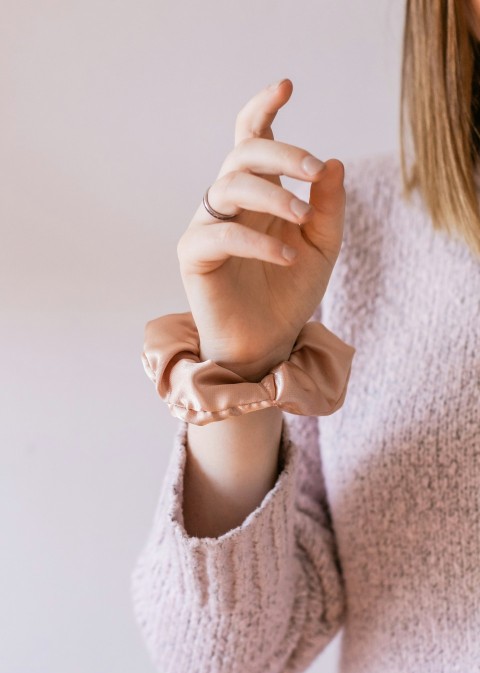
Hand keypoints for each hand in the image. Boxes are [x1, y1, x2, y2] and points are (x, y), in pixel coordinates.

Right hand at [176, 78, 345, 381]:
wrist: (268, 341)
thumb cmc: (289, 293)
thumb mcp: (322, 247)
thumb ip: (327, 208)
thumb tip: (334, 164)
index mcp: (258, 195)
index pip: (252, 140)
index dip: (263, 109)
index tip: (287, 86)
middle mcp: (229, 203)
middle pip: (243, 153)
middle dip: (281, 153)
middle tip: (314, 170)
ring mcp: (207, 226)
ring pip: (230, 185)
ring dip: (272, 195)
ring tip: (303, 218)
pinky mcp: (194, 255)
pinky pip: (220, 234)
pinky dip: (256, 241)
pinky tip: (287, 256)